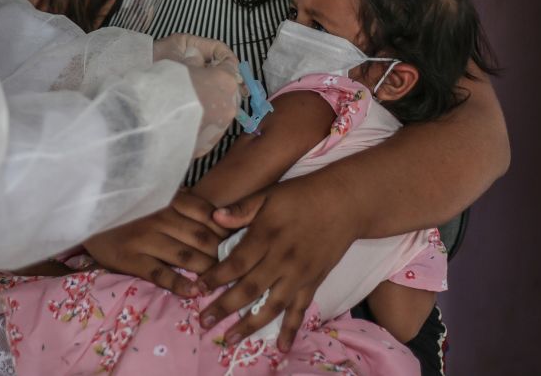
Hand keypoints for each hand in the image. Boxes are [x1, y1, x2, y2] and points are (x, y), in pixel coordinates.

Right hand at [83, 191, 226, 296]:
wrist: (87, 215)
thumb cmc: (129, 209)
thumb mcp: (157, 197)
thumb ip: (185, 203)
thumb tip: (223, 217)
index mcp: (169, 200)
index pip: (208, 214)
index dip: (227, 230)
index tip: (240, 243)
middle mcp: (159, 217)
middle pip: (202, 238)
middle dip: (221, 255)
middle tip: (234, 269)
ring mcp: (145, 238)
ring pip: (186, 257)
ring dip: (207, 272)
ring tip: (221, 283)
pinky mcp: (131, 259)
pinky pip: (161, 274)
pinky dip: (180, 284)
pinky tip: (194, 292)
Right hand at [153, 35, 242, 156]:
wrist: (144, 122)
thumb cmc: (160, 86)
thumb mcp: (177, 62)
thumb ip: (193, 60)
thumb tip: (198, 60)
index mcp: (225, 81)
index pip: (230, 65)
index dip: (219, 61)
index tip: (209, 62)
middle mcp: (229, 106)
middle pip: (229, 92)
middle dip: (216, 87)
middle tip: (195, 85)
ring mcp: (220, 129)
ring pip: (220, 113)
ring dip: (209, 108)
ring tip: (187, 107)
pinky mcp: (207, 145)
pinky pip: (208, 131)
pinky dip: (200, 126)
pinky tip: (183, 123)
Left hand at [195, 176, 359, 350]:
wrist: (344, 203)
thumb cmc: (300, 196)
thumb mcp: (268, 194)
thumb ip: (241, 209)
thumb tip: (213, 217)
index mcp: (266, 236)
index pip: (236, 262)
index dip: (215, 277)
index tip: (196, 289)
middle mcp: (281, 259)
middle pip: (249, 289)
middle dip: (224, 307)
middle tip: (204, 322)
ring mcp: (299, 274)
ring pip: (272, 305)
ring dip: (250, 325)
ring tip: (231, 340)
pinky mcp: (313, 282)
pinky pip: (300, 309)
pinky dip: (291, 329)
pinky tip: (282, 347)